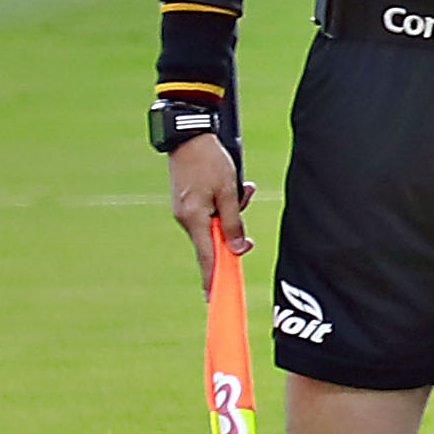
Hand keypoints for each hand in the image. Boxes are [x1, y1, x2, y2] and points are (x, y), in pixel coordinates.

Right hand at [169, 132, 251, 285]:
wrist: (190, 136)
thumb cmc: (210, 162)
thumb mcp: (228, 193)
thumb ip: (234, 223)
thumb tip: (238, 249)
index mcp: (194, 219)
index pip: (207, 257)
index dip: (213, 277)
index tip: (214, 297)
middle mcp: (186, 218)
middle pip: (216, 240)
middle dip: (235, 233)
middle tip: (247, 226)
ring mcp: (186, 210)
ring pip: (217, 223)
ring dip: (234, 211)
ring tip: (242, 188)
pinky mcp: (189, 201)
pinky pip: (213, 211)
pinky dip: (227, 202)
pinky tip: (237, 185)